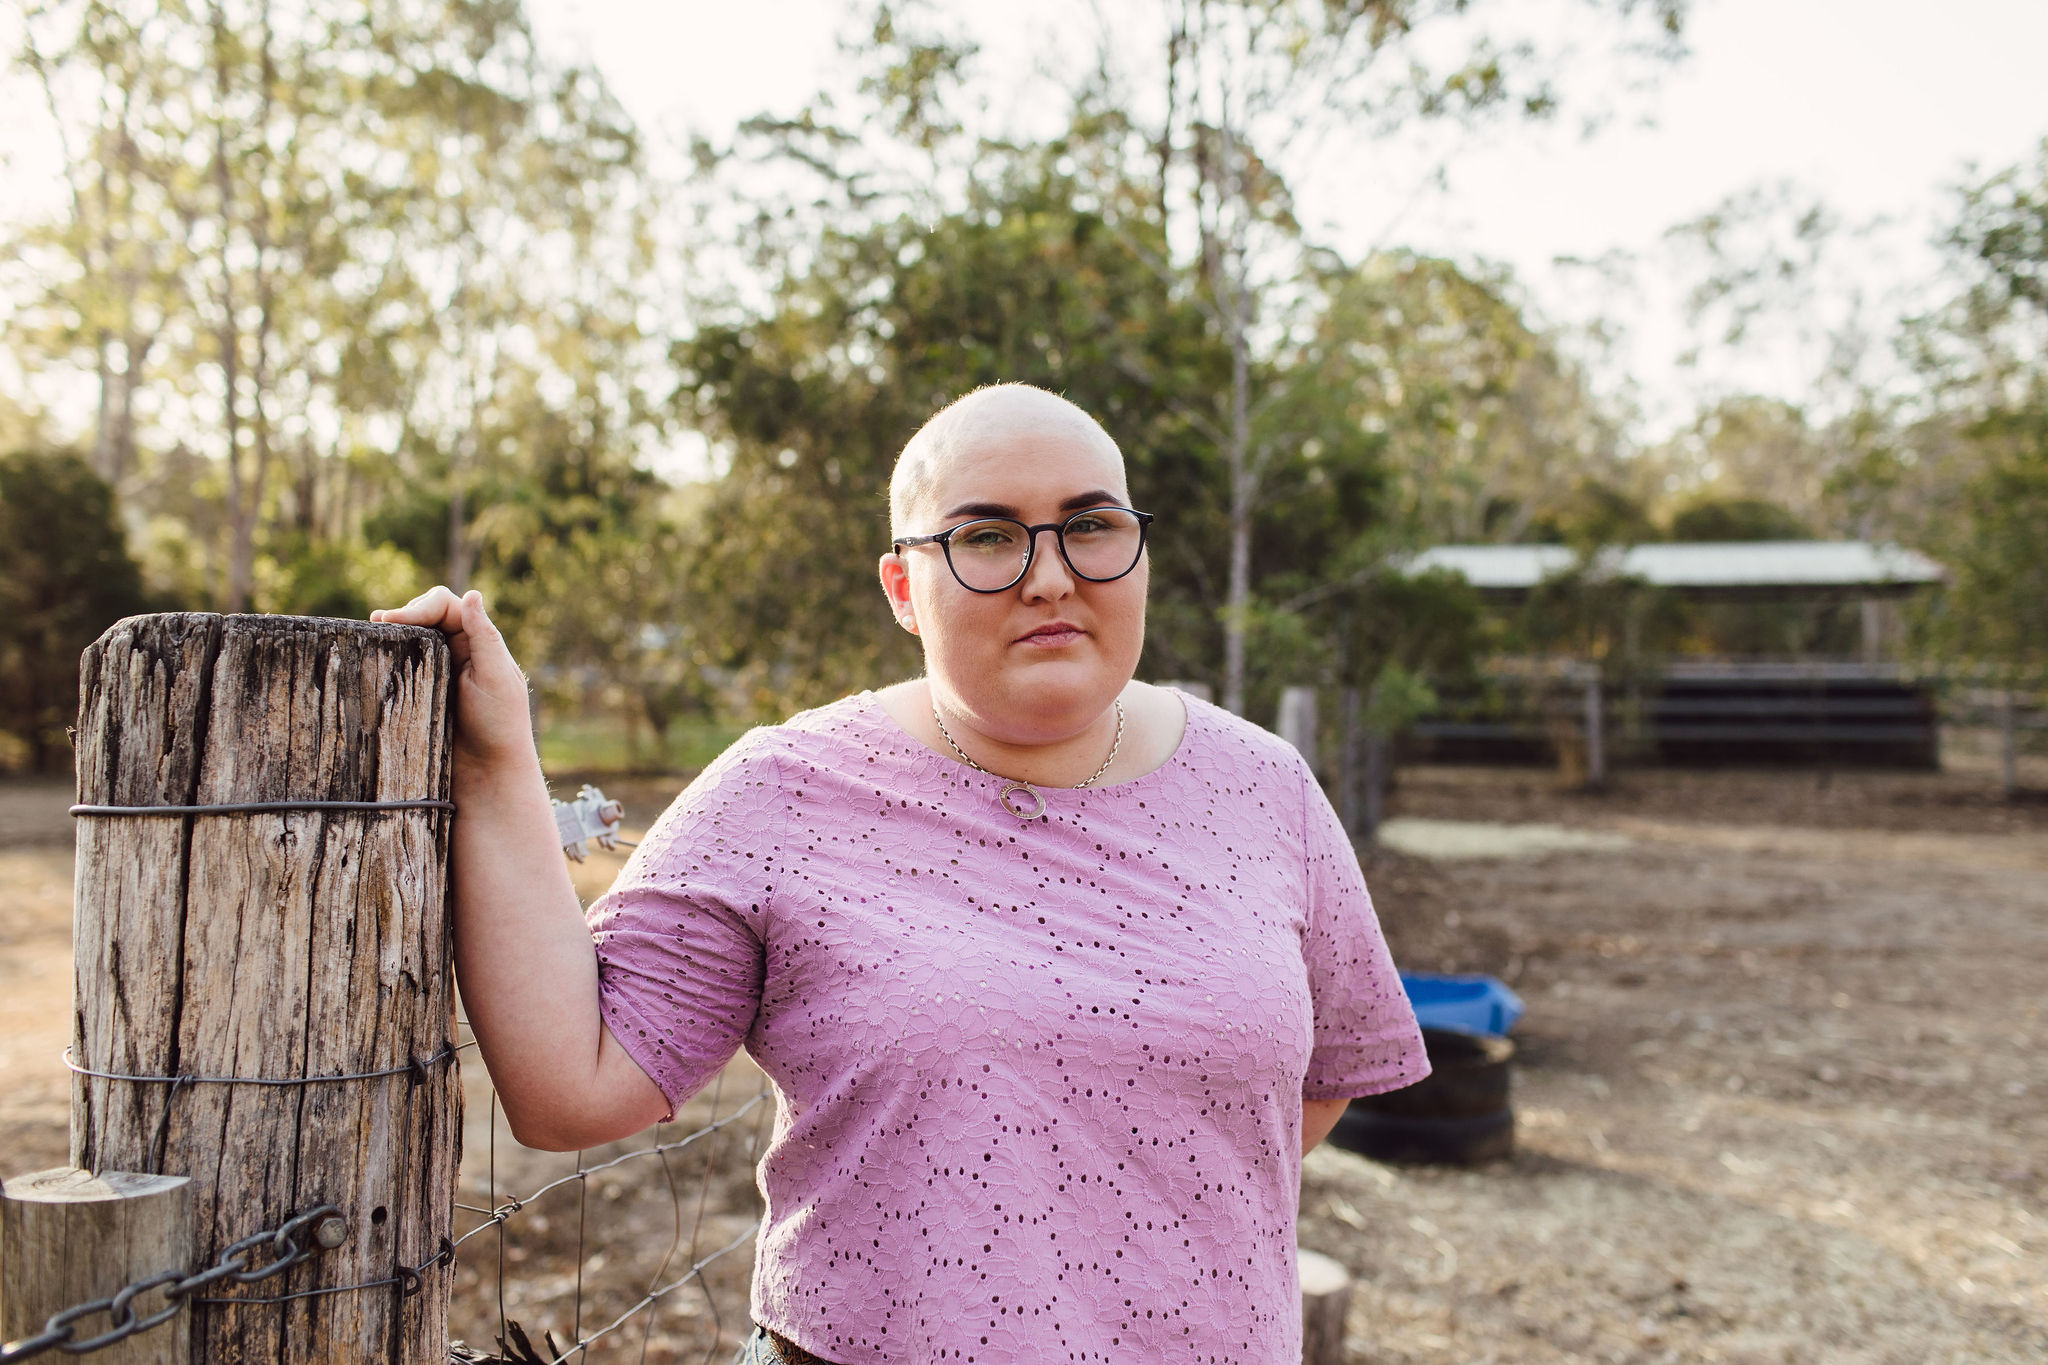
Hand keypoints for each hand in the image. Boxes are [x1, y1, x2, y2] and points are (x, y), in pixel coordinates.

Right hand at [372, 586, 533, 770]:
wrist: (486, 773)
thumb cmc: (500, 726)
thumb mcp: (497, 678)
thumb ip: (484, 636)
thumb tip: (473, 593)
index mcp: (479, 642)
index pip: (445, 606)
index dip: (418, 606)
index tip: (392, 620)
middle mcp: (458, 651)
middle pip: (424, 616)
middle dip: (401, 616)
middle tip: (377, 626)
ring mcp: (438, 672)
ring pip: (410, 639)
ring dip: (392, 635)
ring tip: (372, 635)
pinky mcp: (421, 694)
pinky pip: (401, 667)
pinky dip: (388, 659)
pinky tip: (373, 661)